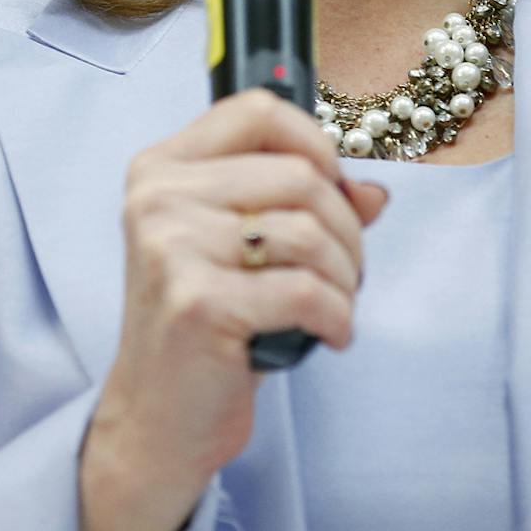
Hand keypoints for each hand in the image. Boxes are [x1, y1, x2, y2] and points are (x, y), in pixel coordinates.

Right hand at [88, 88, 389, 490]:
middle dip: (346, 229)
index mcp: (161, 169)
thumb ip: (300, 206)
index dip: (316, 143)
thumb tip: (373, 190)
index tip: (336, 187)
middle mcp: (157, 198)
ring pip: (308, 232)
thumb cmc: (206, 328)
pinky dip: (336, 316)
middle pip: (298, 174)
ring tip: (334, 306)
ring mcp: (171, 248)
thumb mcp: (243, 252)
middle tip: (345, 272)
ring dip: (344, 277)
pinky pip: (306, 290)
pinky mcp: (197, 302)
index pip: (256, 110)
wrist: (157, 420)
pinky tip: (329, 335)